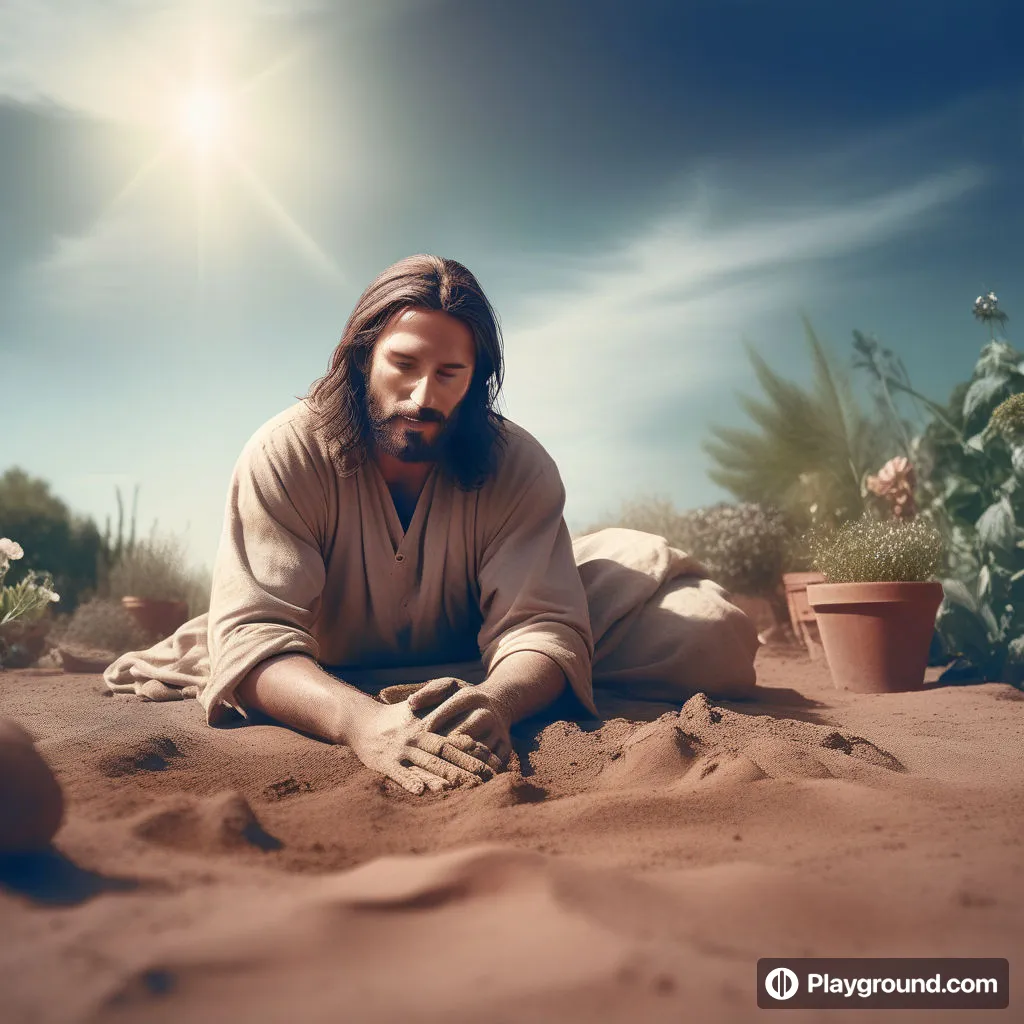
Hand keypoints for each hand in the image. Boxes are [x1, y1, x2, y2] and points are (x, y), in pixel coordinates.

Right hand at [347, 696, 497, 795]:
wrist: (360, 720)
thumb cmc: (396, 717)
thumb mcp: (419, 708)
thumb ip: (442, 714)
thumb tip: (469, 733)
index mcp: (428, 726)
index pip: (455, 739)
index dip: (474, 750)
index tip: (492, 760)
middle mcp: (416, 738)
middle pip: (445, 754)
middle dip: (466, 767)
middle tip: (487, 779)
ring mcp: (400, 750)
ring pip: (425, 764)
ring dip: (442, 776)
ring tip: (460, 787)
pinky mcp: (384, 762)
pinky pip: (398, 773)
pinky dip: (409, 781)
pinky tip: (421, 791)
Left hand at [411, 679, 513, 769]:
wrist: (500, 702)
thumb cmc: (466, 698)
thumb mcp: (449, 686)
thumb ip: (429, 692)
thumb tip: (411, 702)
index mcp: (470, 697)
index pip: (446, 713)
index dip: (430, 726)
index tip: (415, 736)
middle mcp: (485, 713)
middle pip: (460, 736)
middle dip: (441, 748)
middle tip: (423, 759)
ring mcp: (497, 731)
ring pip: (476, 752)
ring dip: (458, 764)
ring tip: (439, 774)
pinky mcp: (506, 746)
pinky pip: (492, 764)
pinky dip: (477, 772)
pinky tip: (461, 779)